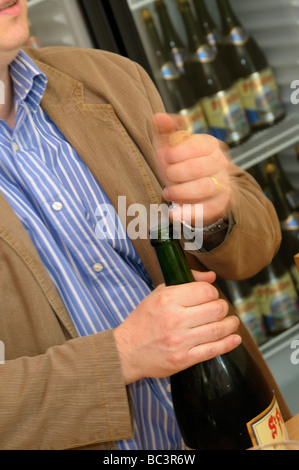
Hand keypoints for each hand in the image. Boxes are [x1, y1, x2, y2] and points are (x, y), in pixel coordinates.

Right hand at [114, 271, 240, 384]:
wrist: (126, 350)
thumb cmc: (143, 320)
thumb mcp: (158, 294)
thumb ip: (186, 281)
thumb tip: (211, 277)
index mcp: (168, 300)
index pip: (205, 291)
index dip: (213, 292)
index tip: (211, 296)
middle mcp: (175, 319)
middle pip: (216, 309)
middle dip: (223, 308)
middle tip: (221, 309)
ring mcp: (180, 341)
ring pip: (218, 329)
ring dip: (230, 325)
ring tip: (232, 322)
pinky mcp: (183, 359)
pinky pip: (213, 350)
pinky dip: (228, 344)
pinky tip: (234, 339)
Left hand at [152, 113, 231, 225]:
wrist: (194, 188)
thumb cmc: (179, 162)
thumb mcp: (171, 145)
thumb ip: (165, 130)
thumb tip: (158, 117)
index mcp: (210, 145)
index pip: (199, 145)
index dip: (180, 151)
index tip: (165, 156)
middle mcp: (220, 164)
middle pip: (201, 167)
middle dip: (178, 172)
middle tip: (165, 176)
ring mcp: (221, 185)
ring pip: (205, 187)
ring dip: (182, 191)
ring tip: (167, 193)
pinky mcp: (218, 205)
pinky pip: (207, 210)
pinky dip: (189, 213)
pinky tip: (172, 214)